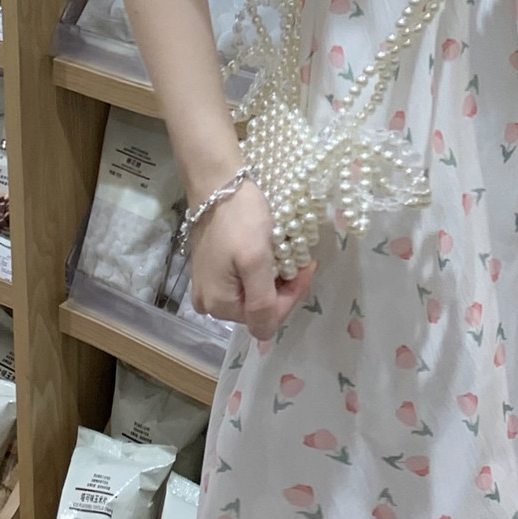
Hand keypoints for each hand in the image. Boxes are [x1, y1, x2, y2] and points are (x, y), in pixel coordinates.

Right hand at [189, 177, 316, 340]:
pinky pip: (244, 280)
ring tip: (286, 252)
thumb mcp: (255, 260)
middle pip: (260, 309)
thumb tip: (265, 334)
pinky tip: (270, 251)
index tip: (308, 266)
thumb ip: (262, 301)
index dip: (292, 296)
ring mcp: (210, 287)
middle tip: (300, 258)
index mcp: (219, 306)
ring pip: (254, 294)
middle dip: (284, 286)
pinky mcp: (213, 270)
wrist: (217, 184)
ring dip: (275, 277)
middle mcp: (210, 304)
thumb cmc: (238, 219)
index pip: (267, 320)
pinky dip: (262, 269)